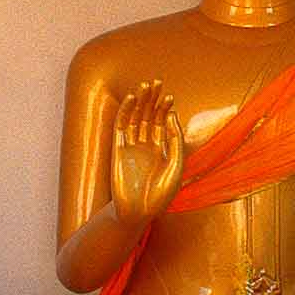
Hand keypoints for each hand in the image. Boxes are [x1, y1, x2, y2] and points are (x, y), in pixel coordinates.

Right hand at [109, 80, 183, 223]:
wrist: (139, 212)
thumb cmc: (160, 194)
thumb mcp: (176, 165)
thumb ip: (175, 140)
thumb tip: (172, 115)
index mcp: (161, 150)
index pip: (162, 123)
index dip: (165, 109)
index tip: (169, 98)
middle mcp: (146, 145)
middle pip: (148, 116)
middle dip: (153, 100)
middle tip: (157, 82)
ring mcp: (131, 146)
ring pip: (135, 118)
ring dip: (140, 102)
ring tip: (146, 85)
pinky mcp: (118, 149)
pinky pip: (121, 127)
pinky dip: (125, 112)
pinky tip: (131, 99)